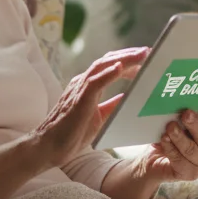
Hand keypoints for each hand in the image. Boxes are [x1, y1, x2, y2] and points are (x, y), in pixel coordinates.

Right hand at [33, 48, 147, 167]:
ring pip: (102, 66)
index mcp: (88, 86)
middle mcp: (83, 83)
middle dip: (129, 55)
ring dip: (123, 59)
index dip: (127, 60)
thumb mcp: (99, 117)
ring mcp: (79, 89)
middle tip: (148, 51)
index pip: (109, 66)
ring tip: (140, 54)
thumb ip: (111, 105)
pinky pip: (94, 82)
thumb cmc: (71, 134)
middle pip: (108, 61)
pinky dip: (108, 73)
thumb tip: (127, 96)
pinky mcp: (78, 99)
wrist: (50, 147)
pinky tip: (120, 68)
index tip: (145, 58)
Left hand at [139, 98, 197, 181]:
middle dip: (195, 124)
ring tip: (170, 127)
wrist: (155, 161)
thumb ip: (183, 114)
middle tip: (186, 113)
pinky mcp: (190, 174)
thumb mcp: (178, 123)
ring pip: (192, 150)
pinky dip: (170, 148)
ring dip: (180, 137)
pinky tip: (164, 140)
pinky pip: (179, 160)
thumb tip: (177, 99)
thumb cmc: (170, 137)